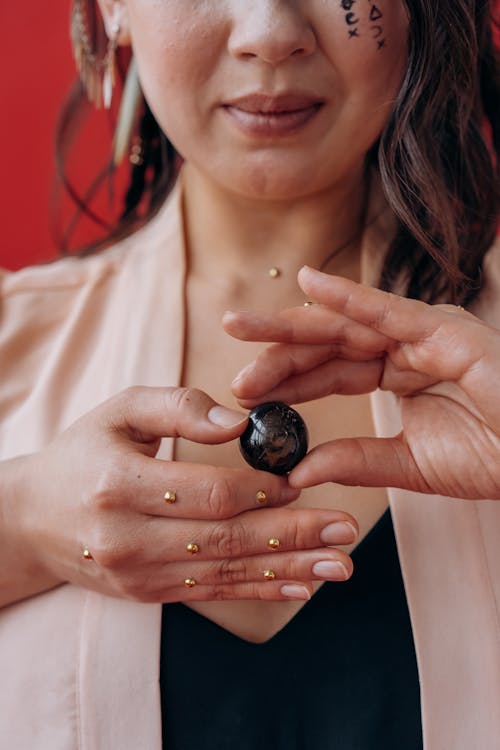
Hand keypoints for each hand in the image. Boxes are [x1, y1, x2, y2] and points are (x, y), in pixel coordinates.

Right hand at [11, 386, 356, 605]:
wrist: (34, 519)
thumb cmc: (84, 454)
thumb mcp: (119, 411)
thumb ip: (178, 406)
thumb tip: (237, 422)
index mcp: (118, 483)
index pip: (205, 492)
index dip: (258, 487)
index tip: (300, 477)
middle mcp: (127, 537)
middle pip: (225, 538)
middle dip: (292, 534)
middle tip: (344, 530)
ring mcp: (137, 573)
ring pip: (225, 572)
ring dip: (288, 569)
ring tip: (338, 564)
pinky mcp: (148, 593)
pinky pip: (211, 593)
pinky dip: (258, 590)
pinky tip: (298, 587)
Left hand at [224, 266, 499, 499]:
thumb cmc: (492, 456)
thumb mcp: (409, 465)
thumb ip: (355, 461)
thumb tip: (297, 472)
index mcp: (396, 373)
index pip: (329, 373)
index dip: (287, 382)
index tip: (245, 395)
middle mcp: (405, 346)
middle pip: (327, 344)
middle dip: (277, 352)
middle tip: (231, 363)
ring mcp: (425, 334)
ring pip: (345, 323)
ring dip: (292, 325)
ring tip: (241, 326)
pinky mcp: (447, 330)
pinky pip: (389, 312)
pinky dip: (350, 297)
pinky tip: (310, 286)